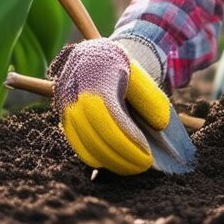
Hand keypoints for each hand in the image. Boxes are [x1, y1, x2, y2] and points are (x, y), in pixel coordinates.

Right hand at [48, 38, 171, 174]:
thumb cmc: (120, 68)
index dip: (127, 137)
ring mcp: (66, 107)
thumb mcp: (140, 75)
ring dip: (110, 160)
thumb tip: (160, 124)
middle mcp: (76, 93)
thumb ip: (151, 97)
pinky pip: (76, 144)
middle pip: (95, 133)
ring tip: (133, 167)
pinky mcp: (63, 118)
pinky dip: (95, 157)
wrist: (92, 56)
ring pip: (84, 142)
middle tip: (144, 165)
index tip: (146, 152)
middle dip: (121, 154)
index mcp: (96, 78)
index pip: (109, 115)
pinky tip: (115, 162)